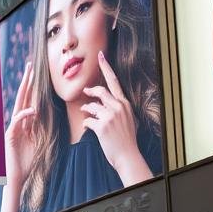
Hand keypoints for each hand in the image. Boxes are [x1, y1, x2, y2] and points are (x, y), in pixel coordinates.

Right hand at [5, 61, 37, 186]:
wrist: (17, 176)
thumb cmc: (27, 163)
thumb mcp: (38, 143)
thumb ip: (40, 129)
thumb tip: (44, 116)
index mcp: (25, 123)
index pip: (29, 101)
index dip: (32, 87)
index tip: (36, 73)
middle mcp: (17, 123)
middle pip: (23, 98)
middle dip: (27, 81)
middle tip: (30, 65)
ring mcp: (13, 128)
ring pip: (19, 105)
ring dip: (24, 91)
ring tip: (29, 77)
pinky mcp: (10, 136)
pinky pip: (17, 122)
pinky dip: (25, 115)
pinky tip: (33, 110)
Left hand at [82, 53, 146, 178]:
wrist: (128, 155)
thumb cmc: (125, 139)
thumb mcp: (126, 119)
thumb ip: (115, 109)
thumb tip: (98, 104)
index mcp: (125, 104)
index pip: (114, 81)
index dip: (106, 67)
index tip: (100, 56)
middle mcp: (119, 107)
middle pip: (99, 91)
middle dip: (90, 92)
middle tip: (85, 92)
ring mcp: (111, 116)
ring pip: (91, 107)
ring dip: (87, 112)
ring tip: (89, 118)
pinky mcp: (102, 126)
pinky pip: (87, 121)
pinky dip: (86, 125)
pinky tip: (90, 129)